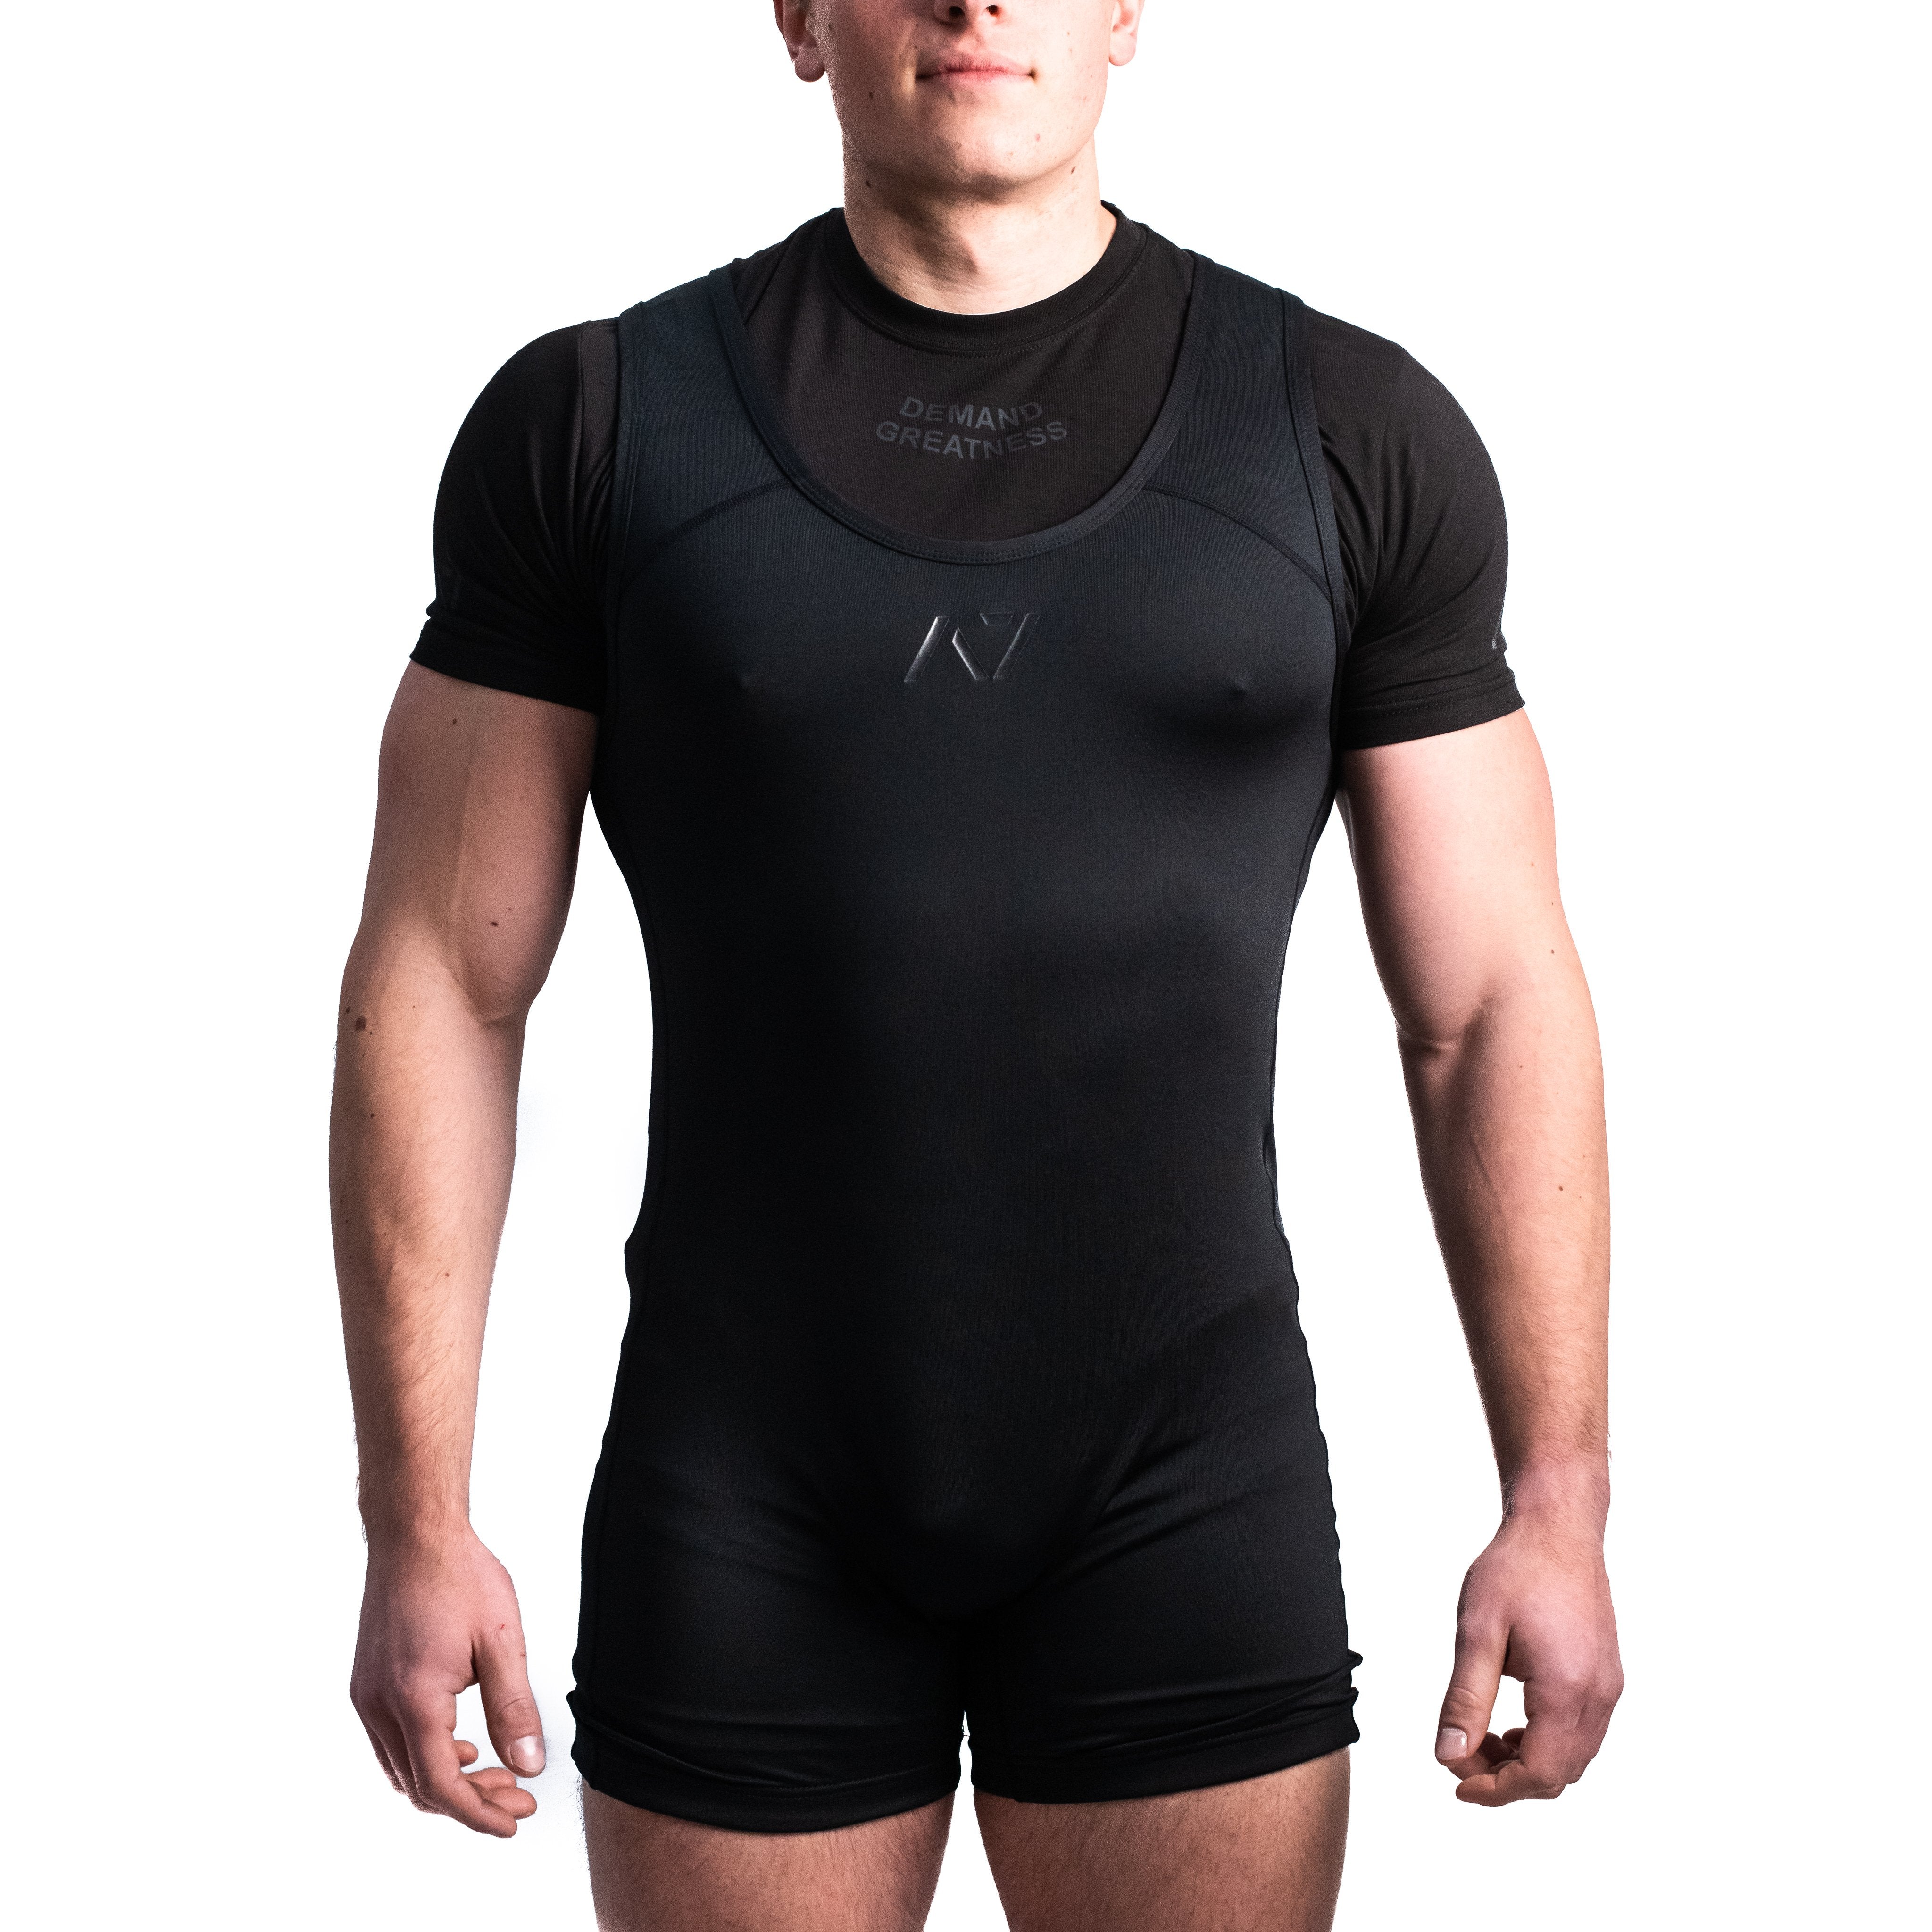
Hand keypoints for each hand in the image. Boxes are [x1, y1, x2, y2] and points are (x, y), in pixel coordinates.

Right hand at [350, 1528, 545, 1836]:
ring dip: (447, 1781)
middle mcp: (379, 1704)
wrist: (415, 1534)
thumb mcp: (500, 1642)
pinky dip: (426, 1756)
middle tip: (517, 1799)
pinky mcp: (367, 1682)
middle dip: (470, 1801)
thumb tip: (529, 1767)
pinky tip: (463, 1743)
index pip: (441, 1785)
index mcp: (413, 1698)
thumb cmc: (461, 1577)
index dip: (478, 1813)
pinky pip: (392, 1741)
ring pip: (402, 1769)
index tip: (514, 1820)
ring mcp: (366, 1695)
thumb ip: (514, 1709)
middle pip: (419, 1786)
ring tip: (496, 1774)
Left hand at [1435, 1502, 1622, 1804]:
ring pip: (1573, 1757)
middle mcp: (1598, 1696)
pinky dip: (1546, 1741)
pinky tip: (1511, 1722)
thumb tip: (1448, 1754)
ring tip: (1481, 1738)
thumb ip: (1465, 1698)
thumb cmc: (1516, 1569)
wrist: (1557, 1526)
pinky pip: (1581, 1732)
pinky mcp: (1606, 1676)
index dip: (1495, 1789)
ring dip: (1527, 1762)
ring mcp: (1608, 1687)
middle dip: (1507, 1779)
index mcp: (1568, 1689)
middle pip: (1558, 1774)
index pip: (1538, 1772)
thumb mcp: (1477, 1632)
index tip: (1455, 1779)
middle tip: (1461, 1757)